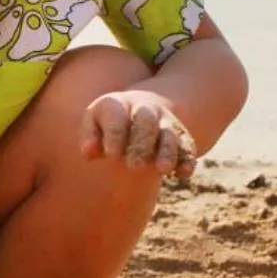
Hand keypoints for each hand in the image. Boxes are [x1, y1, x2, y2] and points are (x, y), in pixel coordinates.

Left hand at [81, 88, 198, 178]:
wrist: (143, 106)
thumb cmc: (110, 121)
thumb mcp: (94, 121)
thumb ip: (90, 136)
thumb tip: (89, 152)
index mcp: (118, 104)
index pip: (117, 116)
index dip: (116, 135)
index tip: (111, 154)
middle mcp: (145, 111)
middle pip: (147, 121)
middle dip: (142, 144)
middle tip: (134, 166)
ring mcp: (165, 124)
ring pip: (170, 135)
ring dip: (167, 151)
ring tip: (163, 170)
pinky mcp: (181, 138)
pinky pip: (187, 147)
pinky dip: (187, 159)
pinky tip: (183, 173)